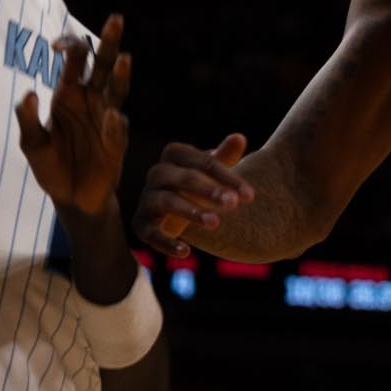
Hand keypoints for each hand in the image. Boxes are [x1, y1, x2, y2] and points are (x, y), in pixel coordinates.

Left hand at [16, 14, 130, 215]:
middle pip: (102, 65)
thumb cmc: (51, 167)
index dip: (69, 48)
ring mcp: (107, 117)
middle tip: (115, 18)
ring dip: (121, 73)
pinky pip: (118, 126)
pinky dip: (114, 122)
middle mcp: (90, 99)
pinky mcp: (118, 139)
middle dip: (108, 42)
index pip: (73, 62)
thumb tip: (29, 92)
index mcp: (68, 95)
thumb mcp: (33, 146)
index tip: (57, 46)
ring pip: (117, 88)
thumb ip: (28, 121)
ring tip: (124, 57)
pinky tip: (110, 118)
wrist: (73, 198)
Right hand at [135, 135, 253, 250]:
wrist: (173, 210)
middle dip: (209, 190)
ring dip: (190, 212)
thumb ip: (224, 156)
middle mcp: (157, 173)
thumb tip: (239, 138)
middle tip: (233, 203)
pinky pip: (151, 234)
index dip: (226, 177)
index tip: (250, 196)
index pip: (201, 160)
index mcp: (174, 155)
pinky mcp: (141, 224)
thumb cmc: (198, 185)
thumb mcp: (211, 172)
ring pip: (167, 202)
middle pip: (183, 178)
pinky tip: (186, 252)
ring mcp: (147, 198)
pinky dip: (166, 243)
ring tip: (215, 223)